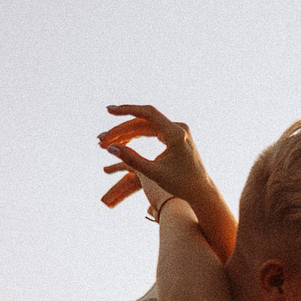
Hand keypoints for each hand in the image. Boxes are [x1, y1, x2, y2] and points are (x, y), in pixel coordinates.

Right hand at [98, 105, 220, 212]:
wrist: (200, 190)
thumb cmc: (180, 184)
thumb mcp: (153, 173)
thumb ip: (132, 159)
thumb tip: (110, 148)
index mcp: (176, 134)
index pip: (147, 114)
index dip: (127, 110)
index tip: (109, 111)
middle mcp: (178, 128)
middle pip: (142, 122)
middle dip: (120, 130)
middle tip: (100, 140)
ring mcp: (177, 131)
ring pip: (145, 126)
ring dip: (126, 133)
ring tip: (106, 143)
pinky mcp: (175, 136)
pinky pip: (151, 131)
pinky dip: (136, 136)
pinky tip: (122, 141)